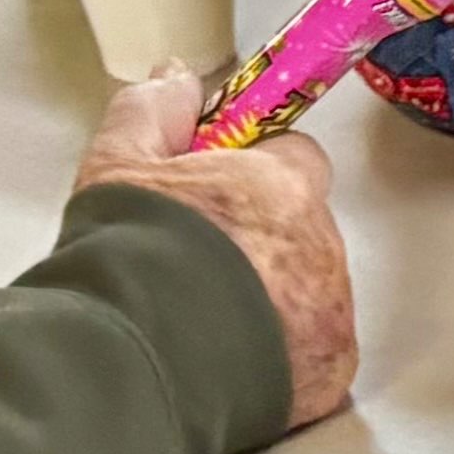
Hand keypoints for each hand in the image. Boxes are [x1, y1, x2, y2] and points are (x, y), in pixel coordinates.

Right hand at [78, 72, 354, 427]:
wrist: (138, 361)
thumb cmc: (132, 260)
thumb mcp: (120, 166)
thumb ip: (153, 111)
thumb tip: (177, 79)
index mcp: (284, 186)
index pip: (296, 158)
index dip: (257, 172)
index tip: (221, 192)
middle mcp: (323, 248)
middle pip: (305, 230)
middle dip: (264, 241)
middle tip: (202, 261)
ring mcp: (332, 314)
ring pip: (313, 292)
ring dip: (274, 299)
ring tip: (209, 316)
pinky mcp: (329, 373)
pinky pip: (315, 352)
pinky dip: (283, 353)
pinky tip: (231, 356)